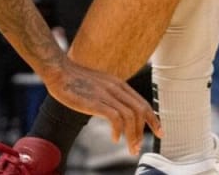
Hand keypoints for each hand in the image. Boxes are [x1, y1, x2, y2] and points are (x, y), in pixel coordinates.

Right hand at [42, 58, 160, 154]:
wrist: (59, 71)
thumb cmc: (74, 79)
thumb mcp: (98, 84)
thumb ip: (109, 94)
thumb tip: (115, 110)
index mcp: (119, 84)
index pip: (143, 103)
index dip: (153, 118)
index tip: (159, 130)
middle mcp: (116, 88)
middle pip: (141, 110)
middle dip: (145, 130)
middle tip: (140, 146)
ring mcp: (107, 94)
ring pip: (131, 116)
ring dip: (133, 135)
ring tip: (130, 148)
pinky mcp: (96, 101)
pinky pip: (115, 118)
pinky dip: (119, 130)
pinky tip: (115, 138)